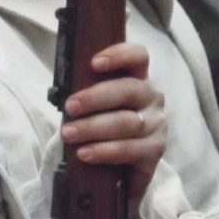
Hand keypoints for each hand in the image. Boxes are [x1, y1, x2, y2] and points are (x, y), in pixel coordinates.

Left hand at [61, 42, 165, 204]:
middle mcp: (152, 97)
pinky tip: (85, 153)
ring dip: (94, 127)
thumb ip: (87, 91)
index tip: (94, 63)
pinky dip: (106, 151)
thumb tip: (62, 90)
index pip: (138, 57)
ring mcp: (157, 124)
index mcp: (138, 78)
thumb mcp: (97, 104)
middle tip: (69, 106)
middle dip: (95, 98)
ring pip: (128, 122)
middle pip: (129, 90)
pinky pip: (132, 149)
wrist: (121, 163)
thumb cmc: (104, 123)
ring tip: (69, 133)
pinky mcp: (156, 150)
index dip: (119, 55)